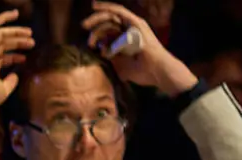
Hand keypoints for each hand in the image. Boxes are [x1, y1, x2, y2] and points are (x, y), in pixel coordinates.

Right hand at [0, 9, 35, 106]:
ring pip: (2, 34)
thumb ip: (11, 84)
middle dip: (18, 43)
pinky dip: (4, 17)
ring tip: (30, 33)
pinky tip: (15, 14)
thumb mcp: (3, 91)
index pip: (3, 59)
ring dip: (16, 32)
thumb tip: (16, 76)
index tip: (25, 58)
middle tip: (32, 43)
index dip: (15, 57)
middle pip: (5, 45)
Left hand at [81, 2, 196, 94]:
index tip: (88, 37)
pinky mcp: (136, 23)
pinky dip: (108, 8)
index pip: (109, 30)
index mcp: (127, 39)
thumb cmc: (143, 72)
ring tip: (85, 24)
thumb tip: (99, 52)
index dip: (97, 30)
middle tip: (83, 26)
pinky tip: (96, 6)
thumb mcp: (121, 66)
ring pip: (111, 16)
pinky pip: (119, 12)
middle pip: (109, 21)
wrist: (158, 71)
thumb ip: (110, 58)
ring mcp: (134, 26)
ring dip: (97, 18)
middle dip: (94, 22)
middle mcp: (131, 30)